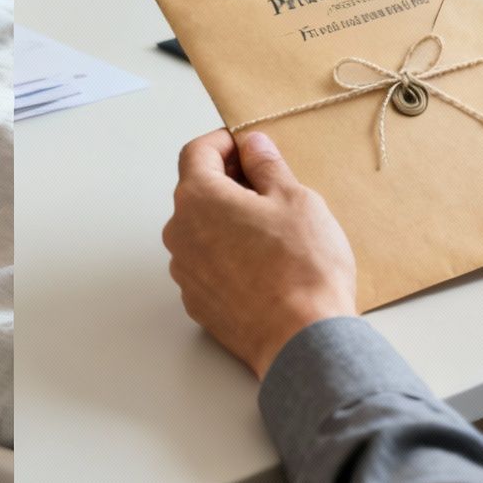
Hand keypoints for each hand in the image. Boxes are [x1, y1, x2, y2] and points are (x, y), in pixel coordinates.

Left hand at [163, 129, 357, 379]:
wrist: (302, 340)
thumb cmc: (302, 267)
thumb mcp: (295, 199)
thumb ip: (267, 166)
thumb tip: (253, 146)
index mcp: (198, 198)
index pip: (197, 152)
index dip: (223, 142)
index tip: (247, 145)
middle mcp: (180, 233)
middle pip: (197, 192)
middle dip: (229, 182)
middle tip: (270, 187)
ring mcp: (185, 272)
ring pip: (201, 230)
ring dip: (227, 221)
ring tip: (272, 231)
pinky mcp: (197, 302)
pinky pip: (207, 265)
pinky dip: (228, 255)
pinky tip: (263, 265)